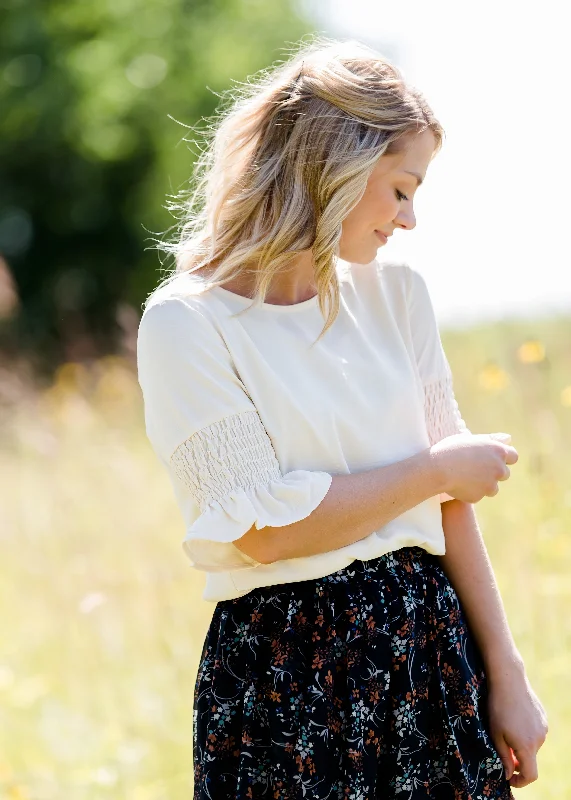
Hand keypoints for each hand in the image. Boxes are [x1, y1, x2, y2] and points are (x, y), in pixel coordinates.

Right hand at [430, 432, 518, 503]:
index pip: (513, 457)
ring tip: (465, 477)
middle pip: (505, 474)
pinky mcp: (479, 497)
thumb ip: (492, 440)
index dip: (503, 458)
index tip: (491, 458)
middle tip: (475, 467)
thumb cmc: (452, 449)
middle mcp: (499, 469)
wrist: (437, 468)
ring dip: (484, 484)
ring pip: (493, 488)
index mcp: (498, 451)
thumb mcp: (472, 439)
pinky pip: (478, 495)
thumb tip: (509, 439)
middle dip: (494, 472)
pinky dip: (470, 491)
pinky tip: (458, 484)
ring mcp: (490, 485)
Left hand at [487, 667, 547, 787]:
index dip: (520, 781)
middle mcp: (540, 739)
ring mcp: (543, 727)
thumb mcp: (496, 734)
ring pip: (532, 744)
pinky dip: (525, 732)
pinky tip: (513, 717)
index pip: (531, 775)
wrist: (509, 680)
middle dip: (517, 759)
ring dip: (521, 744)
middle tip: (502, 748)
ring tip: (506, 727)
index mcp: (527, 746)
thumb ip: (504, 757)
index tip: (509, 777)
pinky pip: (535, 731)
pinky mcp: (543, 717)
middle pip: (530, 758)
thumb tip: (508, 774)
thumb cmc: (498, 708)